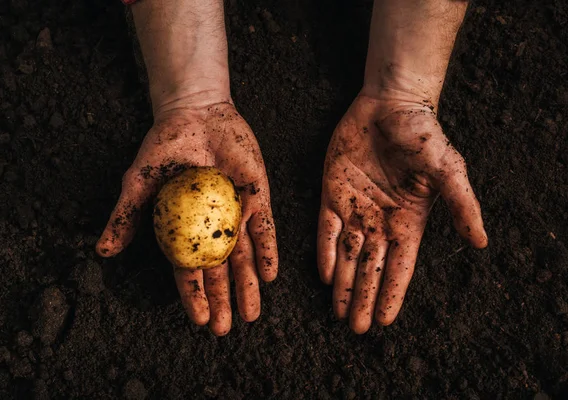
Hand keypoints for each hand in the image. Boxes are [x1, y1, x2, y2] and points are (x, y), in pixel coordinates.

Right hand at [96, 102, 277, 335]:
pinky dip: (268, 250)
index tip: (200, 320)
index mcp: (185, 230)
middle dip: (223, 300)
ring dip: (249, 285)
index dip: (194, 295)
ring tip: (251, 313)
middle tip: (225, 329)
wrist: (194, 114)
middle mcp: (213, 228)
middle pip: (220, 270)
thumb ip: (126, 216)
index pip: (190, 269)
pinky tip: (270, 275)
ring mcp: (236, 213)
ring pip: (245, 256)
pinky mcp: (257, 196)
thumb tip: (103, 252)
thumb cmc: (163, 148)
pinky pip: (265, 228)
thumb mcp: (139, 183)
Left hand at [317, 95, 486, 332]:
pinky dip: (324, 251)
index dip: (391, 293)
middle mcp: (380, 221)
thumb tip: (480, 242)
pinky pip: (326, 229)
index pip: (399, 266)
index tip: (383, 321)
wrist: (391, 104)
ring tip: (338, 313)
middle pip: (370, 267)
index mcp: (408, 221)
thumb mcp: (448, 170)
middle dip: (362, 298)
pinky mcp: (333, 193)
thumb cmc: (423, 135)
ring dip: (342, 284)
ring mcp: (355, 208)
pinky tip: (324, 275)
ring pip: (346, 255)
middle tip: (355, 328)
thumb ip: (462, 205)